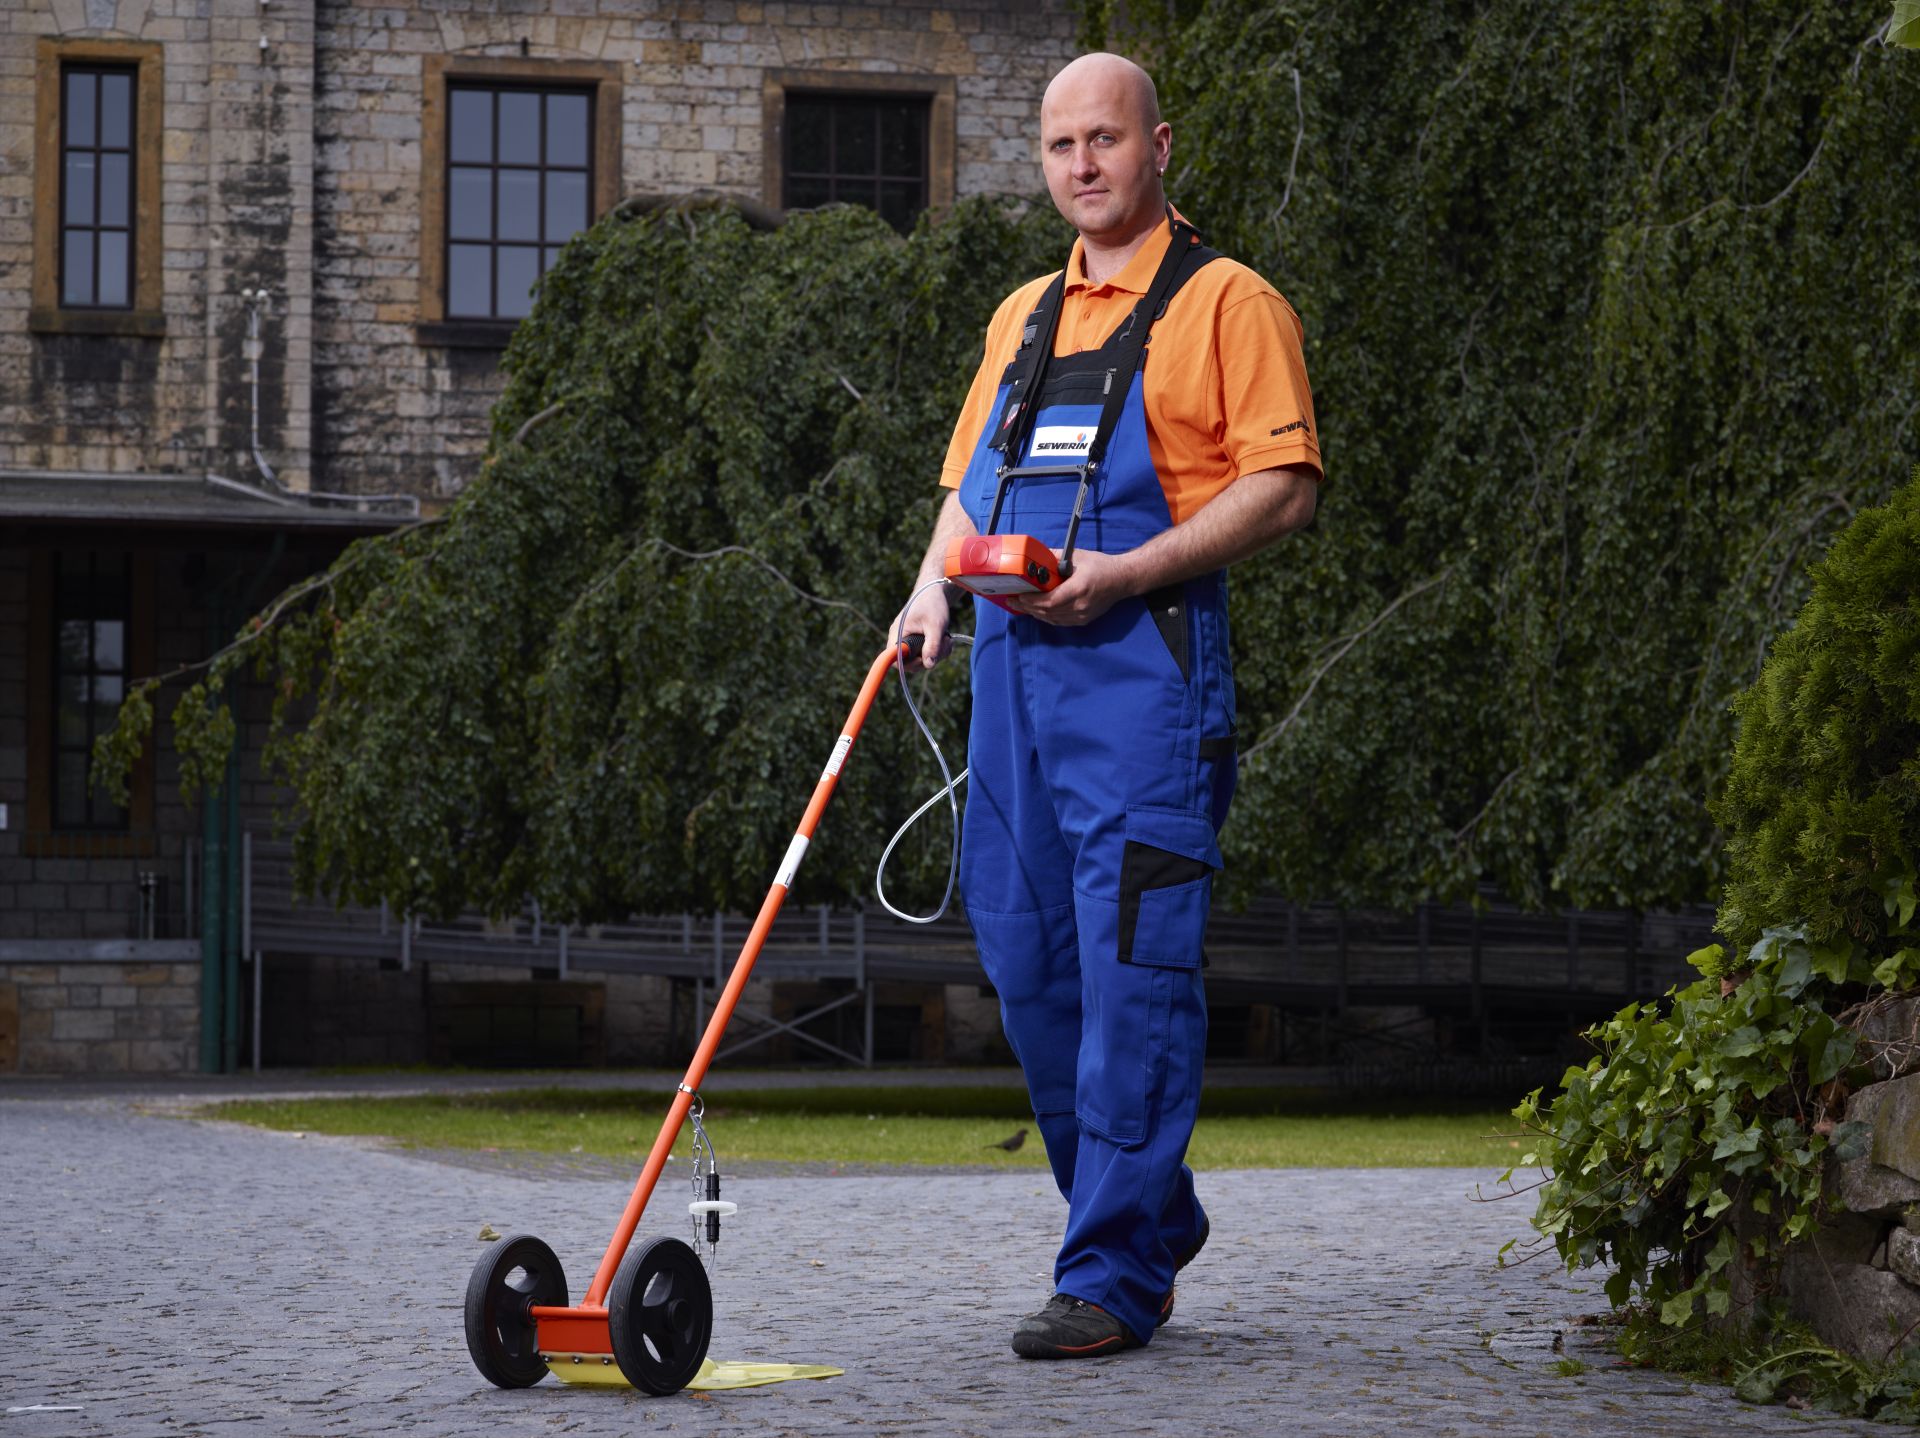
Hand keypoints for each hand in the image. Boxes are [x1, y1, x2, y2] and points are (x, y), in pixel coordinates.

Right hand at [894, 583, 952, 670]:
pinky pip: (925, 653)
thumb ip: (932, 646)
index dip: (908, 664)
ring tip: (946, 639)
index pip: (894, 659)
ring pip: (920, 659)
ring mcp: (908, 639)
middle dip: (929, 657)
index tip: (924, 658)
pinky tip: (945, 639)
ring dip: (937, 653)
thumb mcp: (935, 625)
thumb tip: (929, 665)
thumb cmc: (932, 604)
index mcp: (898, 633)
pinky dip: (937, 650)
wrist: (934, 591)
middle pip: (910, 662)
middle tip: (943, 645)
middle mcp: (900, 638)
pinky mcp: (917, 640)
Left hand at [1005, 549, 1137, 625]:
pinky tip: (1037, 611)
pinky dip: (1046, 616)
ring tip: (1020, 605)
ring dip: (1035, 613)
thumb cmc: (1101, 566)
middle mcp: (1080, 605)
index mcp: (1079, 588)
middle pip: (1048, 612)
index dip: (1032, 601)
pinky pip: (1060, 621)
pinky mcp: (1084, 619)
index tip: (1019, 595)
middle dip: (1028, 607)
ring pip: (1052, 619)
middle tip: (1012, 600)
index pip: (1050, 601)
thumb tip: (1035, 557)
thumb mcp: (1078, 556)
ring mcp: (1083, 615)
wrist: (1122, 580)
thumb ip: (1055, 557)